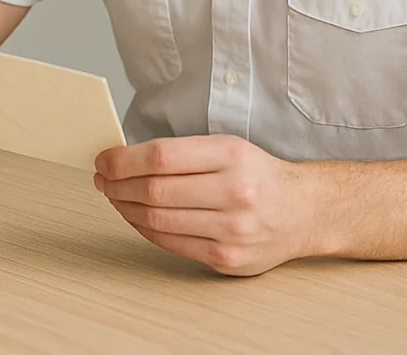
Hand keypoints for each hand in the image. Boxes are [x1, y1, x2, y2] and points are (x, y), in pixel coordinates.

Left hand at [94, 134, 321, 275]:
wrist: (303, 212)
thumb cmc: (257, 175)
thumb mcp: (225, 148)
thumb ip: (179, 153)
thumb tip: (122, 160)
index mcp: (231, 156)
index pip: (160, 156)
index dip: (123, 160)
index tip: (104, 160)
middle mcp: (235, 192)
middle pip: (154, 190)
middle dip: (117, 184)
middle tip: (103, 179)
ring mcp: (232, 229)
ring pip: (158, 219)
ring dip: (125, 207)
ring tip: (115, 197)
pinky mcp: (227, 258)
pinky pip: (170, 243)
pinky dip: (144, 229)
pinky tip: (136, 217)